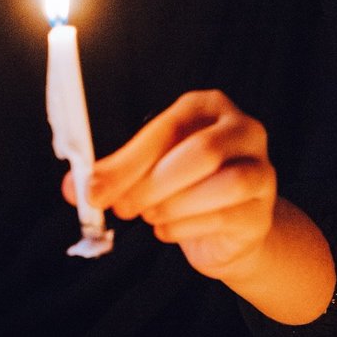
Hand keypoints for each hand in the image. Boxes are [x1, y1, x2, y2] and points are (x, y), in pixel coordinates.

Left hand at [64, 89, 275, 279]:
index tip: (93, 188)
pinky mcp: (263, 210)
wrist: (230, 227)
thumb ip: (113, 175)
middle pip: (201, 152)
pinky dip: (185, 228)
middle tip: (121, 208)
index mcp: (206, 107)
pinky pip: (225, 217)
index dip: (128, 160)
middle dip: (152, 184)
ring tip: (150, 215)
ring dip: (172, 206)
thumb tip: (73, 187)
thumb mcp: (146, 171)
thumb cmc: (184, 186)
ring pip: (220, 185)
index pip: (168, 127)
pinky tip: (168, 229)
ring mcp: (261, 168)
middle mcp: (242, 129)